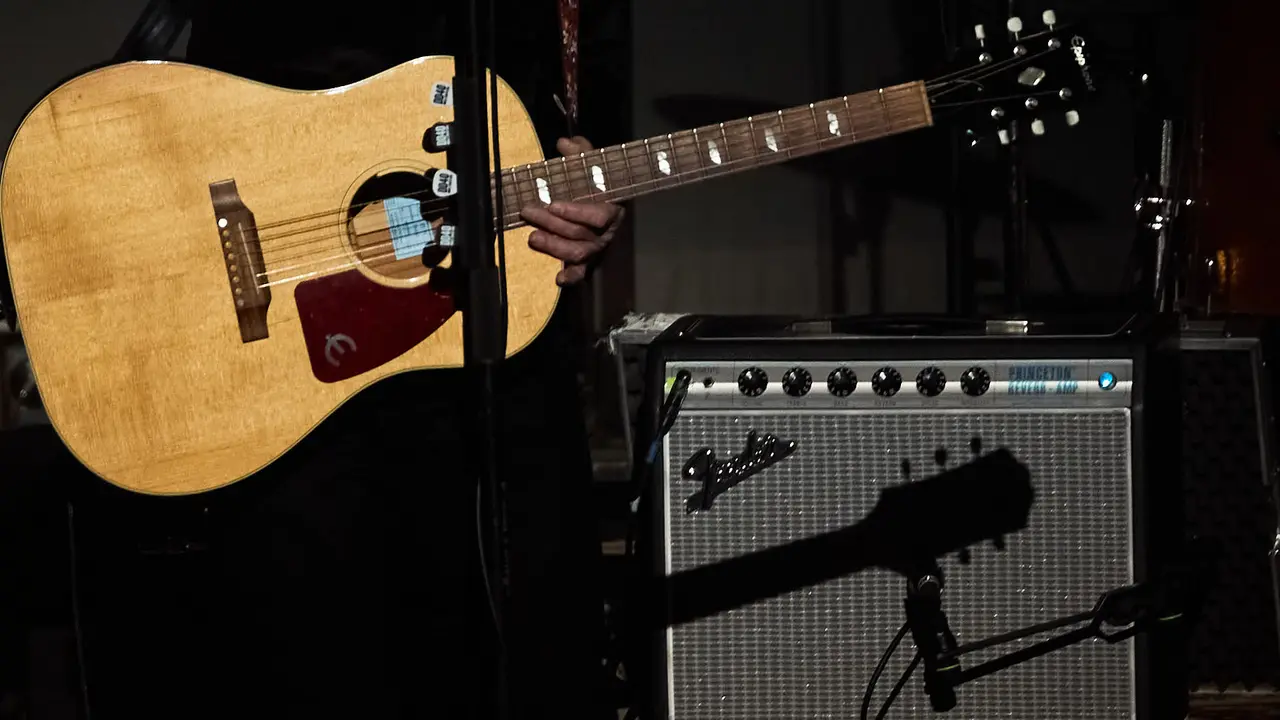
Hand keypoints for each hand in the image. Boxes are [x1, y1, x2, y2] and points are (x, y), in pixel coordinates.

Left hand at [519, 136, 624, 285]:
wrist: (610, 198)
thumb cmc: (599, 181)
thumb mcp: (593, 164)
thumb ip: (581, 153)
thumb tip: (564, 143)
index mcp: (613, 208)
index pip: (599, 216)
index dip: (576, 213)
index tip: (553, 205)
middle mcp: (606, 232)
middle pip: (580, 234)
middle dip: (552, 225)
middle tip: (528, 212)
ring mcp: (597, 248)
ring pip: (577, 254)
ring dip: (554, 247)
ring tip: (532, 238)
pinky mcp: (588, 260)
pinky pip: (582, 273)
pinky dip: (571, 278)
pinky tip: (558, 280)